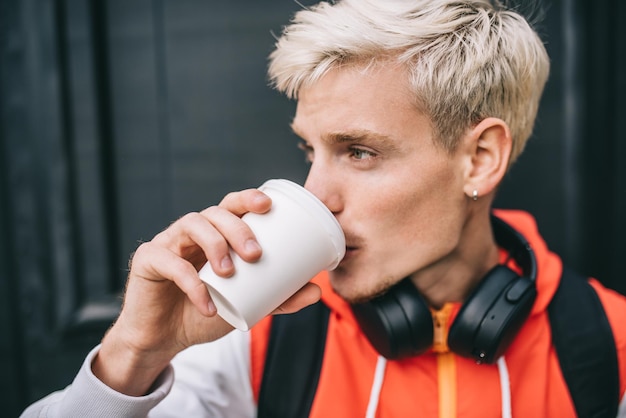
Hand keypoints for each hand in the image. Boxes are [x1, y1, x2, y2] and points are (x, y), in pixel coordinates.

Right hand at [92, 188, 320, 395]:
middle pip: (214, 211)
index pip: (232, 205)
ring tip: (230, 273)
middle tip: (255, 253)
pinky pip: (169, 263)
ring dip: (214, 244)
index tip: (269, 205)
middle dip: (237, 226)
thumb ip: (279, 299)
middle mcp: (193, 231)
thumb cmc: (206, 312)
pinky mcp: (147, 261)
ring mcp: (168, 242)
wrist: (165, 338)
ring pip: (191, 224)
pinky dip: (190, 283)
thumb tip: (318, 291)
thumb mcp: (248, 306)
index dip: (249, 198)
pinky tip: (207, 304)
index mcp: (217, 234)